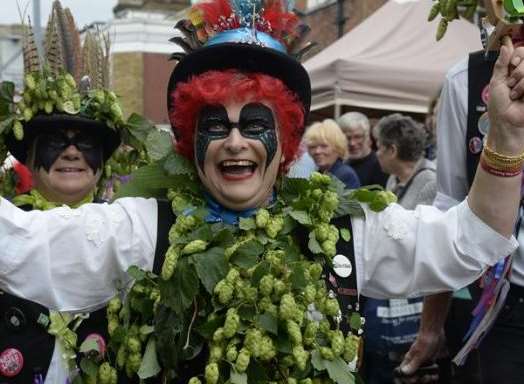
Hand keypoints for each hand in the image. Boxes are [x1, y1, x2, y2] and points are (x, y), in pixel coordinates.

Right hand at [393, 330, 445, 382]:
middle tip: (426, 378)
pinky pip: (428, 372)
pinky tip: (435, 375)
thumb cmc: (426, 341)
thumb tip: (404, 372)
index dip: (408, 379)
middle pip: (412, 377)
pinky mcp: (428, 361)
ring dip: (426, 379)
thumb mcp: (420, 354)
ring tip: (432, 377)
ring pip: (421, 376)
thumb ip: (412, 364)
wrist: (434, 333)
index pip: (403, 374)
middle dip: (419, 380)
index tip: (415, 379)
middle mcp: (413, 362)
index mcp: (408, 360)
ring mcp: (421, 362)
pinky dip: (432, 376)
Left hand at [488, 38, 523, 152]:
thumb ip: (501, 63)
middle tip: (511, 84)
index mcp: (515, 68)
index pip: (521, 50)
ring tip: (515, 94)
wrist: (506, 120)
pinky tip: (521, 97)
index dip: (517, 55)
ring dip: (520, 83)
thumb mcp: (496, 81)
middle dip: (516, 72)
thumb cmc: (499, 104)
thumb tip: (505, 45)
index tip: (512, 63)